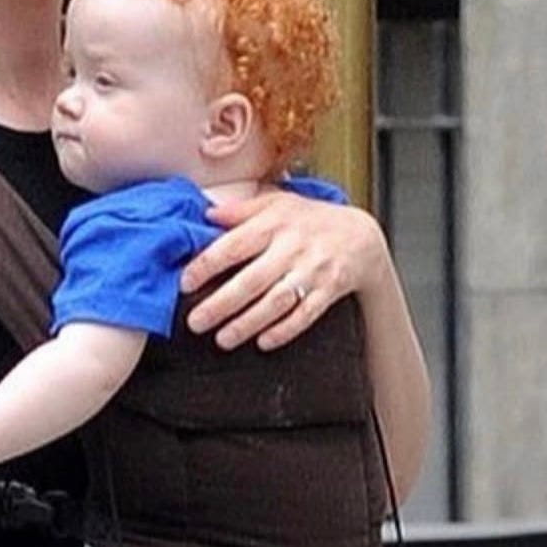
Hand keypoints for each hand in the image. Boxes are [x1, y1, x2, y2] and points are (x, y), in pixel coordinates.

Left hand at [179, 189, 384, 350]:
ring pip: (277, 301)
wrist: (361, 236)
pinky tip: (263, 342)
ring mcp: (313, 270)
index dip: (207, 265)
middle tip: (195, 322)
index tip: (185, 283)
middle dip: (221, 304)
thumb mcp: (277, 204)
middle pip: (252, 280)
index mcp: (274, 223)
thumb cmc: (309, 220)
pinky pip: (306, 315)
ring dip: (248, 323)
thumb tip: (206, 212)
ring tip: (223, 339)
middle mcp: (292, 247)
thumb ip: (241, 210)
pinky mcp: (330, 290)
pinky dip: (284, 330)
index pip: (233, 245)